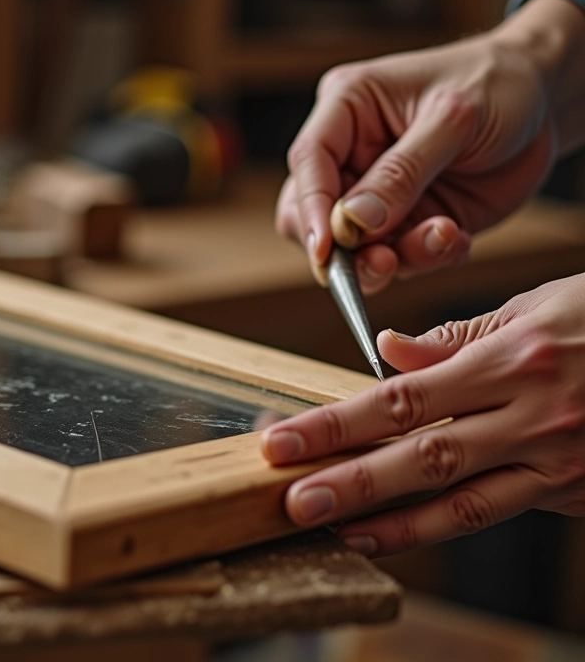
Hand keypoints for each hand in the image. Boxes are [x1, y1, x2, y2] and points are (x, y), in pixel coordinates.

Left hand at [260, 274, 584, 556]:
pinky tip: (402, 532)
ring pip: (461, 502)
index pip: (401, 398)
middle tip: (290, 500)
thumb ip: (456, 338)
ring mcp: (558, 460)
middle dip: (349, 483)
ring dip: (392, 522)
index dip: (336, 423)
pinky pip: (501, 512)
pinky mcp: (576, 491)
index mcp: (511, 361)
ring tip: (338, 531)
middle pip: (421, 457)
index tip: (285, 439)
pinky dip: (445, 525)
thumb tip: (386, 351)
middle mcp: (531, 416)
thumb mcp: (535, 307)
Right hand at [277, 0, 584, 293]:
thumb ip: (402, 172)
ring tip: (441, 239)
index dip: (311, 208)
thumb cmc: (497, 83)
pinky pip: (398, 257)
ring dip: (392, 259)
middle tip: (382, 262)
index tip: (326, 250)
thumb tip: (352, 222)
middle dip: (344, 247)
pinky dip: (424, 258)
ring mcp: (377, 192)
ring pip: (353, 246)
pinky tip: (455, 237)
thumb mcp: (454, 119)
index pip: (309, 162)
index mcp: (347, 108)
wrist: (544, 102)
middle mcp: (352, 153)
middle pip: (314, 213)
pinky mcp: (405, 220)